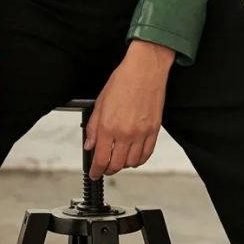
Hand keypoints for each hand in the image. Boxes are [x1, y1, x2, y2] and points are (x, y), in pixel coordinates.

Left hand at [83, 42, 173, 178]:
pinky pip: (147, 154)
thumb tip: (90, 144)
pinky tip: (134, 157)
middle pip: (117, 165)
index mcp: (109, 126)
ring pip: (132, 163)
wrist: (145, 70)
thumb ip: (93, 127)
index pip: (101, 159)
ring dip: (124, 165)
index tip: (94, 173)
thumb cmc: (124, 81)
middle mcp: (126, 133)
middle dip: (108, 170)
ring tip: (118, 161)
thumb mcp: (100, 103)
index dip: (96, 171)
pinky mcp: (154, 131)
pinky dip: (139, 160)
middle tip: (104, 168)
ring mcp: (141, 133)